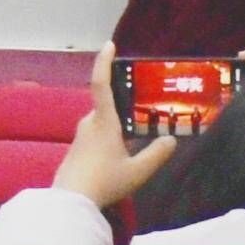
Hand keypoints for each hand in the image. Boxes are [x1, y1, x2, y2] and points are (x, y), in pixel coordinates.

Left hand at [53, 44, 175, 210]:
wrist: (72, 199)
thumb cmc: (105, 181)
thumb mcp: (138, 171)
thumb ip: (156, 155)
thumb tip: (171, 139)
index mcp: (103, 122)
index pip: (101, 84)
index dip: (103, 63)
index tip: (109, 45)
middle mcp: (89, 123)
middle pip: (108, 105)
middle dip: (125, 105)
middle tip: (147, 107)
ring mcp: (82, 135)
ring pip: (104, 121)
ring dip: (120, 125)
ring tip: (141, 136)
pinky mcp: (79, 147)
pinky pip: (99, 133)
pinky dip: (112, 136)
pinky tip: (123, 154)